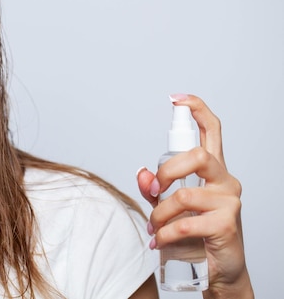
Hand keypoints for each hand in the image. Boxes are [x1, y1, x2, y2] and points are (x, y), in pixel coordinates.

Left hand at [136, 95, 253, 297]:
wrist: (218, 271)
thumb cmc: (195, 233)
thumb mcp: (170, 206)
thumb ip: (155, 188)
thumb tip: (142, 173)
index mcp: (212, 171)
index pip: (211, 131)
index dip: (196, 110)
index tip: (177, 99)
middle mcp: (225, 181)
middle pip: (197, 156)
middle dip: (166, 172)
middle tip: (153, 191)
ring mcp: (229, 202)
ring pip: (184, 194)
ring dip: (159, 213)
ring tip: (155, 228)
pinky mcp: (227, 224)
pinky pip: (185, 222)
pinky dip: (165, 233)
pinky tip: (161, 240)